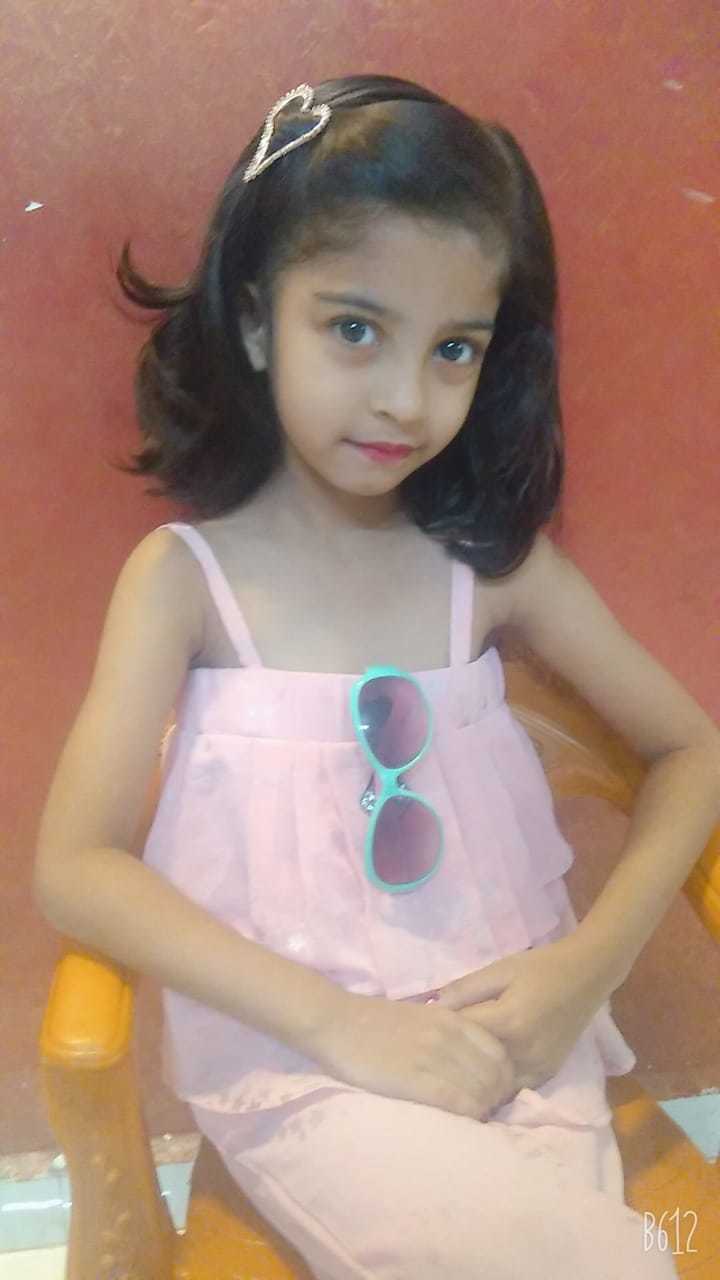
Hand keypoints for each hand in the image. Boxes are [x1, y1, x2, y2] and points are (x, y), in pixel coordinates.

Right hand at [307, 989, 517, 1120]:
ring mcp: (432, 1058)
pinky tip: (464, 1121)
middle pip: (495, 1075)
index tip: (495, 1091)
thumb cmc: (374, 1021)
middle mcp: (448, 1036)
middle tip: (487, 1110)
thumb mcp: (421, 1016)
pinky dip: (468, 1115)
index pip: (499, 1053)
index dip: (504, 1077)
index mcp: (450, 1018)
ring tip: (475, 1118)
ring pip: (480, 1091)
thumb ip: (448, 1032)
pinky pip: (456, 1102)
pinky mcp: (414, 1080)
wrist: (336, 1022)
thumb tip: (472, 1060)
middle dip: (497, 1097)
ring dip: (484, 1109)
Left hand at [435, 936, 611, 1092]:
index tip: (427, 1028)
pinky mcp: (548, 1073)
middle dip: (456, 1058)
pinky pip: (515, 1088)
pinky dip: (498, 1084)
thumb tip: (435, 1006)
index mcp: (509, 1021)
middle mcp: (524, 1051)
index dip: (442, 1031)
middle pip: (476, 1065)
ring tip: (458, 1065)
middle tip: (437, 1052)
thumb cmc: (541, 967)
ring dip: (477, 1076)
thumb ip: (466, 988)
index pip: (462, 1035)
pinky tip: (484, 1075)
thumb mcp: (500, 969)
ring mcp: (538, 1066)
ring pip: (495, 1084)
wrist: (586, 975)